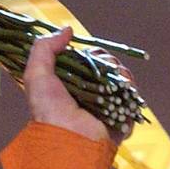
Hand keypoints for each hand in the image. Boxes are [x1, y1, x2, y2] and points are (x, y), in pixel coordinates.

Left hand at [22, 26, 130, 145]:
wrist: (67, 138)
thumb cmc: (48, 108)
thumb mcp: (36, 74)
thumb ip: (45, 48)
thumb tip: (68, 30)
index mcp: (71, 86)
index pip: (89, 62)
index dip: (93, 54)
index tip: (89, 54)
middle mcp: (89, 96)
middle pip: (109, 68)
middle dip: (108, 62)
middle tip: (102, 67)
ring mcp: (106, 107)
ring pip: (122, 81)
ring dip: (120, 75)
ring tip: (112, 81)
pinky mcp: (121, 119)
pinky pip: (132, 99)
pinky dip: (130, 92)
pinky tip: (122, 92)